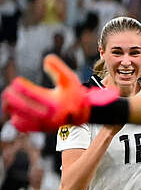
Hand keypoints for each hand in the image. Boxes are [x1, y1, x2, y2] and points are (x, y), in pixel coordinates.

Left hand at [2, 55, 119, 131]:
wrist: (82, 115)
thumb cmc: (74, 94)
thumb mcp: (71, 78)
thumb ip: (58, 67)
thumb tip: (45, 60)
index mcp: (57, 103)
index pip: (33, 94)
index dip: (21, 87)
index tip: (17, 81)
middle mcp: (51, 116)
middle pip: (23, 107)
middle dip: (12, 98)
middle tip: (8, 90)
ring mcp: (45, 124)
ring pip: (21, 118)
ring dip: (12, 109)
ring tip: (8, 101)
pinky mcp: (42, 129)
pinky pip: (24, 127)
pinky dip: (16, 119)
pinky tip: (14, 112)